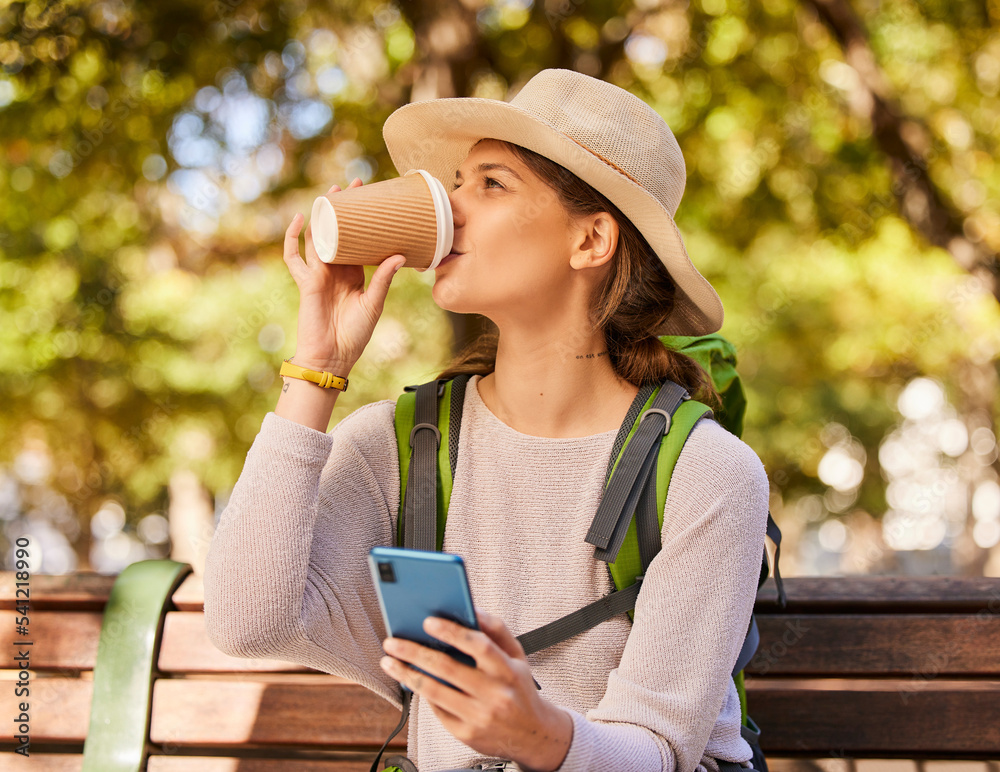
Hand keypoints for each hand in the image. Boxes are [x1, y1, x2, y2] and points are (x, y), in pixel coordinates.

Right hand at [282, 177, 406, 371]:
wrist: (332, 358)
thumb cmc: (354, 335)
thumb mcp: (374, 303)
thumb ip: (384, 279)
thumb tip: (400, 255)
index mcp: (354, 274)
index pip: (358, 241)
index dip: (363, 222)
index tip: (372, 200)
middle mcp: (336, 270)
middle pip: (337, 233)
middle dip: (343, 210)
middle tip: (354, 185)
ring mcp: (319, 275)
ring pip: (317, 238)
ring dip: (322, 215)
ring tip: (331, 193)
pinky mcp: (306, 282)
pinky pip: (294, 257)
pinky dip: (293, 238)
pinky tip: (299, 220)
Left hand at [380, 609, 573, 771]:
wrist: (533, 734)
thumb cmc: (518, 687)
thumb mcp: (517, 655)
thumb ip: (496, 629)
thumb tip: (472, 609)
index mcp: (508, 670)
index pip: (478, 646)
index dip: (452, 632)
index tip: (428, 622)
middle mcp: (494, 694)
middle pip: (448, 668)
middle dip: (415, 652)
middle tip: (393, 642)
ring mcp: (479, 716)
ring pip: (434, 691)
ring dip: (406, 674)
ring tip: (389, 661)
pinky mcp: (466, 734)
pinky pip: (437, 709)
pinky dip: (421, 692)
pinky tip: (410, 680)